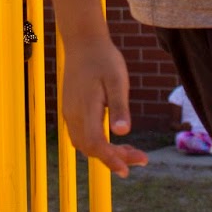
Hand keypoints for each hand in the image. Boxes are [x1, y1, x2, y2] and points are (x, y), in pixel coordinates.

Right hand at [61, 33, 148, 177]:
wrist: (83, 41)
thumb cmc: (103, 59)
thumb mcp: (117, 80)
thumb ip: (119, 106)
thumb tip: (122, 132)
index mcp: (85, 109)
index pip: (95, 144)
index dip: (111, 160)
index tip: (129, 169)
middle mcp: (74, 114)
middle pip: (90, 148)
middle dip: (114, 158)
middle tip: (141, 158)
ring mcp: (70, 112)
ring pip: (84, 144)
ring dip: (105, 153)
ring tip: (130, 151)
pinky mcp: (71, 108)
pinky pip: (81, 135)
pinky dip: (97, 143)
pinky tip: (113, 138)